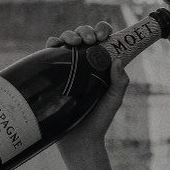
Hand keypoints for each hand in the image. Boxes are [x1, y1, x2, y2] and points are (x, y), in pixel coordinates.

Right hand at [51, 21, 130, 152]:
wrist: (79, 138)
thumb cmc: (99, 120)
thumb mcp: (113, 100)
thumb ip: (119, 82)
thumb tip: (118, 59)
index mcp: (100, 65)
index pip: (101, 40)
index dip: (101, 31)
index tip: (104, 35)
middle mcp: (83, 62)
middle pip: (82, 35)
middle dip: (86, 31)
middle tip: (90, 40)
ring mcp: (67, 66)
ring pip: (66, 40)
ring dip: (70, 34)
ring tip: (75, 41)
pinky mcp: (52, 73)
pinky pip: (49, 52)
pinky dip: (52, 43)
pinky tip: (56, 44)